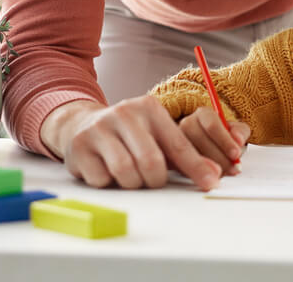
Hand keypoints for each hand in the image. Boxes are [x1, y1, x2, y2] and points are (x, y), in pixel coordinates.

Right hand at [42, 96, 223, 189]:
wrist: (80, 126)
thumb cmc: (128, 136)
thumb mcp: (156, 137)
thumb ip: (184, 155)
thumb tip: (213, 173)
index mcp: (149, 108)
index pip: (178, 143)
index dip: (196, 167)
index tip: (210, 183)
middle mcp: (125, 113)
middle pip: (151, 163)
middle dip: (154, 180)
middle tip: (150, 180)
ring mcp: (99, 128)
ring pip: (126, 173)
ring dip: (131, 183)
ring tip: (128, 174)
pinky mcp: (79, 146)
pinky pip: (102, 179)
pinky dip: (107, 183)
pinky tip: (105, 170)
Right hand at [178, 106, 249, 173]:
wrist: (211, 148)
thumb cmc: (223, 139)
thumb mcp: (236, 131)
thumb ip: (240, 132)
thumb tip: (238, 139)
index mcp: (203, 114)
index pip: (212, 124)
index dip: (225, 141)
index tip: (236, 154)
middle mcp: (187, 123)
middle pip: (200, 140)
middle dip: (220, 157)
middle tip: (232, 168)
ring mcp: (176, 140)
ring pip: (191, 154)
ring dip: (210, 167)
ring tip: (223, 172)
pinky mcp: (171, 156)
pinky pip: (182, 166)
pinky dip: (197, 174)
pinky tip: (208, 176)